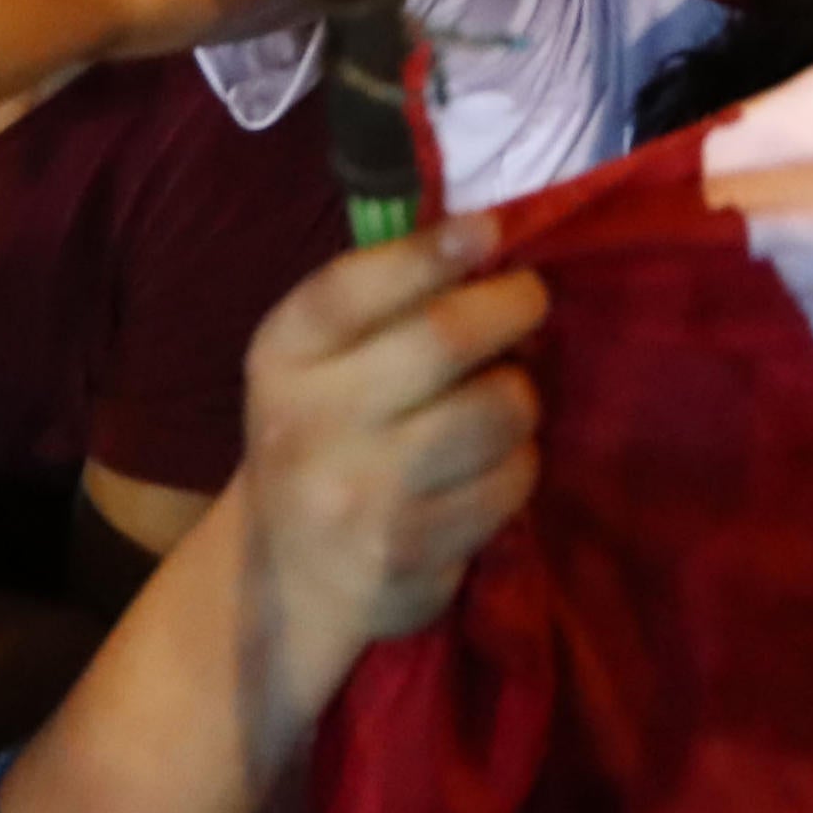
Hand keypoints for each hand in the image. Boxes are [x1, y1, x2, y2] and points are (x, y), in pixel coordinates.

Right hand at [237, 215, 547, 732]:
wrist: (286, 581)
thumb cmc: (322, 439)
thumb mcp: (315, 363)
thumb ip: (382, 302)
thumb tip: (486, 237)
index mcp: (283, 358)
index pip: (353, 287)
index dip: (432, 252)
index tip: (488, 231)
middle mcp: (310, 425)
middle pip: (445, 338)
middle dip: (511, 308)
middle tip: (529, 302)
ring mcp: (360, 499)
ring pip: (497, 413)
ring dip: (519, 398)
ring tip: (500, 401)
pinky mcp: (410, 559)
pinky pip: (509, 487)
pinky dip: (516, 466)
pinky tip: (487, 469)